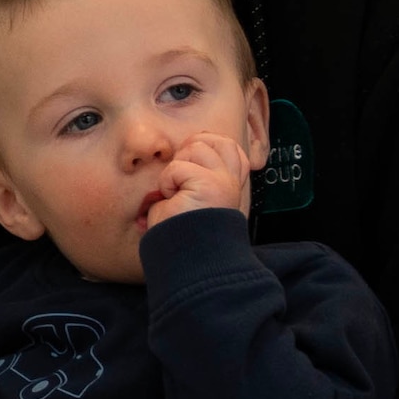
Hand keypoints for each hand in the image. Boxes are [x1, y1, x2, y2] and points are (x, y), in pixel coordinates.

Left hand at [137, 128, 258, 227]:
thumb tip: (183, 152)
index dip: (208, 144)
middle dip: (192, 149)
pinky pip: (177, 167)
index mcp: (230, 186)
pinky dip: (166, 182)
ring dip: (176, 167)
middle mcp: (231, 183)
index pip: (231, 148)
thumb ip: (196, 175)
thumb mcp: (191, 198)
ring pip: (197, 147)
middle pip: (218, 141)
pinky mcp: (209, 185)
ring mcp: (224, 182)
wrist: (183, 258)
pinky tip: (171, 199)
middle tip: (179, 177)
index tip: (190, 164)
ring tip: (176, 192)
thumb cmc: (180, 233)